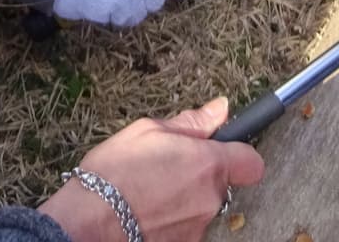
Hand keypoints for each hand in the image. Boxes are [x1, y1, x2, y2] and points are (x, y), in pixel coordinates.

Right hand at [39, 98, 264, 241]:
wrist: (87, 222)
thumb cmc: (113, 173)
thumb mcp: (147, 131)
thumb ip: (191, 123)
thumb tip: (220, 109)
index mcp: (207, 165)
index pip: (251, 163)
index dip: (238, 155)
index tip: (220, 150)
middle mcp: (210, 200)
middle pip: (220, 186)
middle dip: (200, 177)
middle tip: (166, 169)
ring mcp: (197, 229)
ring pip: (201, 209)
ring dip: (184, 201)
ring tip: (149, 194)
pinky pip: (185, 229)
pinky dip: (171, 222)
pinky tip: (146, 214)